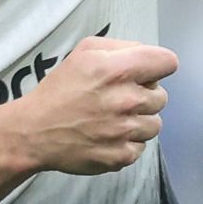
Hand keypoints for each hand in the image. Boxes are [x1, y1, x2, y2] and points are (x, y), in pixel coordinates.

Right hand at [0, 38, 176, 176]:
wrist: (34, 131)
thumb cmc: (59, 90)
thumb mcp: (84, 52)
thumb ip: (121, 47)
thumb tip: (146, 54)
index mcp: (117, 70)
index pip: (168, 62)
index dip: (158, 66)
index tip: (146, 73)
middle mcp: (126, 100)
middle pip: (162, 96)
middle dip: (144, 95)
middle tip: (119, 98)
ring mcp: (125, 131)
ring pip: (155, 124)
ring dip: (139, 121)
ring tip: (114, 119)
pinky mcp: (121, 156)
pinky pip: (142, 147)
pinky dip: (128, 143)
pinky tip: (109, 136)